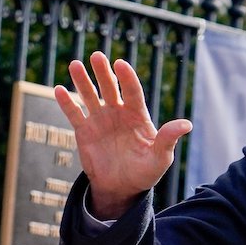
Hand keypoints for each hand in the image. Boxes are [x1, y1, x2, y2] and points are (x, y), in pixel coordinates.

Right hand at [54, 52, 191, 218]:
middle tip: (97, 56)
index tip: (121, 64)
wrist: (122, 188)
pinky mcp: (84, 131)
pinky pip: (74, 114)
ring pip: (90, 96)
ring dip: (82, 81)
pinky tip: (59, 89)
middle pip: (109, 87)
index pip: (132, 91)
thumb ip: (168, 139)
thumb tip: (186, 124)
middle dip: (103, 72)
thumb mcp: (160, 158)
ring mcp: (100, 120)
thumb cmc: (145, 172)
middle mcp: (118, 113)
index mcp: (137, 116)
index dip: (127, 78)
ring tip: (75, 65)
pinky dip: (66, 102)